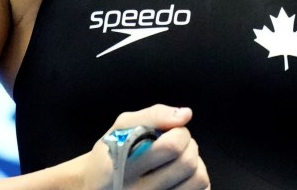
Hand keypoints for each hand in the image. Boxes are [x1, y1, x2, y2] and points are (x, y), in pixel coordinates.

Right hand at [81, 105, 209, 189]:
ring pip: (199, 180)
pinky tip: (180, 178)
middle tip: (176, 144)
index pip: (171, 146)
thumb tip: (185, 115)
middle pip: (188, 163)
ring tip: (178, 161)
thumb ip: (153, 115)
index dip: (178, 132)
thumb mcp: (122, 127)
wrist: (97, 186)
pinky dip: (196, 181)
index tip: (170, 131)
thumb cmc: (112, 153)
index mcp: (124, 166)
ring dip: (195, 164)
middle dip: (189, 145)